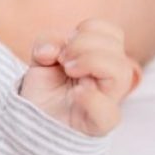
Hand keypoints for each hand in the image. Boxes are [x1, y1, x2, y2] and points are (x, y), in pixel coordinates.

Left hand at [20, 19, 141, 136]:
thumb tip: (50, 51)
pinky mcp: (98, 124)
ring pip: (120, 72)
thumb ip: (46, 44)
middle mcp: (110, 78)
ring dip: (90, 62)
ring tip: (68, 70)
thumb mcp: (41, 59)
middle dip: (83, 44)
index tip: (64, 46)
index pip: (111, 32)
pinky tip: (76, 93)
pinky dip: (91, 98)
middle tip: (63, 60)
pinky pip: (107, 112)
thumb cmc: (45, 89)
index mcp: (102, 59)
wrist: (33, 121)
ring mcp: (107, 101)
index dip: (87, 30)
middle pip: (116, 48)